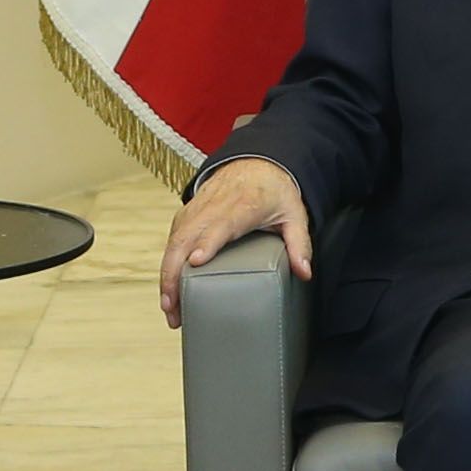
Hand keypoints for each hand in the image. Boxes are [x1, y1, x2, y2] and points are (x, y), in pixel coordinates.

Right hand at [161, 157, 311, 325]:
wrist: (255, 163)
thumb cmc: (274, 191)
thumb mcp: (294, 214)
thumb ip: (300, 244)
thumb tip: (304, 272)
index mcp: (243, 205)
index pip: (221, 224)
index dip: (207, 242)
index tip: (196, 261)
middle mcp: (214, 207)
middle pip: (187, 237)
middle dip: (175, 273)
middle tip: (174, 307)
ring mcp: (197, 209)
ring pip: (174, 241)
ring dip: (167, 274)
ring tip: (169, 307)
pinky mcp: (188, 213)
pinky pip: (173, 238)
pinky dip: (167, 263)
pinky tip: (168, 288)